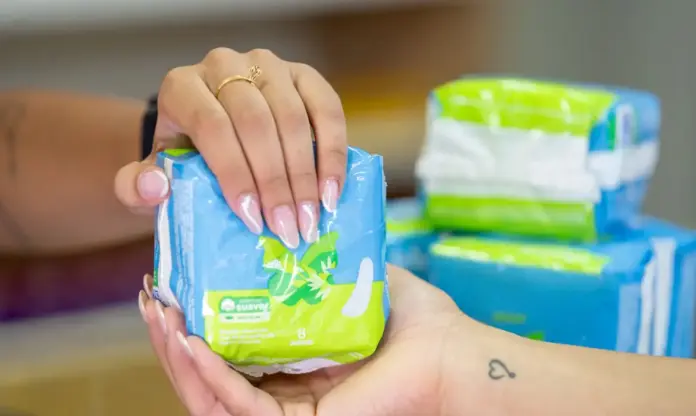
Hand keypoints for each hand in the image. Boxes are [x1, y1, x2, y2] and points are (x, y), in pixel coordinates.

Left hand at [115, 48, 346, 247]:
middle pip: (257, 123)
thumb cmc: (186, 157)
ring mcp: (269, 66)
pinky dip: (334, 153)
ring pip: (294, 117)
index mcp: (183, 87)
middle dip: (276, 183)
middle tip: (289, 230)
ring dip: (307, 175)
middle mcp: (225, 67)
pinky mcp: (304, 75)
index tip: (252, 220)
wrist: (213, 129)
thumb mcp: (155, 174)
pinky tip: (332, 192)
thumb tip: (155, 188)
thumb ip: (137, 187)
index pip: (213, 126)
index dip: (235, 174)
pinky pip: (328, 109)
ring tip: (312, 219)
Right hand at [138, 266, 467, 415]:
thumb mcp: (357, 282)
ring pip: (213, 396)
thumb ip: (324, 262)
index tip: (170, 285)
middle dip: (172, 340)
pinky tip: (189, 342)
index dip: (193, 323)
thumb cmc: (417, 324)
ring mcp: (290, 414)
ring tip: (159, 316)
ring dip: (178, 357)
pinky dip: (208, 376)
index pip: (228, 351)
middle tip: (152, 300)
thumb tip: (295, 221)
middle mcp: (286, 393)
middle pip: (210, 375)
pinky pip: (239, 406)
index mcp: (294, 365)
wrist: (452, 354)